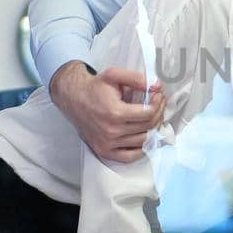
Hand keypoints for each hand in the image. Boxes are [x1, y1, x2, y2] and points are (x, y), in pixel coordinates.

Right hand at [49, 62, 165, 162]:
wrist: (73, 99)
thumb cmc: (94, 88)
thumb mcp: (114, 75)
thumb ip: (136, 79)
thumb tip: (156, 86)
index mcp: (115, 113)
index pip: (148, 113)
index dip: (158, 104)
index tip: (158, 96)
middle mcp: (111, 131)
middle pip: (147, 127)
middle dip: (158, 114)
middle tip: (159, 104)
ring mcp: (107, 144)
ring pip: (142, 141)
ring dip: (152, 129)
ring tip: (152, 117)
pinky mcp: (104, 151)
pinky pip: (129, 157)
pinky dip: (141, 150)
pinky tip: (144, 137)